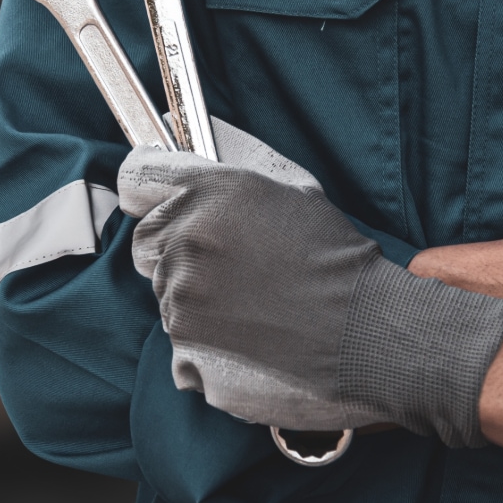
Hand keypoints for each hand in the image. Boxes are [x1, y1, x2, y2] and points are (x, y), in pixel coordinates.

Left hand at [119, 118, 502, 445]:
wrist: (366, 331)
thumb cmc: (338, 261)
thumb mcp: (294, 192)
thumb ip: (233, 180)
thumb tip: (205, 150)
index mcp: (207, 194)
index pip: (136, 181)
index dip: (151, 199)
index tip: (159, 210)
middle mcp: (185, 242)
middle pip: (147, 246)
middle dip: (177, 256)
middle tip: (229, 274)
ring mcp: (181, 301)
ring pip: (167, 300)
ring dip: (199, 307)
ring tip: (255, 313)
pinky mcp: (185, 351)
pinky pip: (182, 349)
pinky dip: (208, 351)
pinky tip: (253, 345)